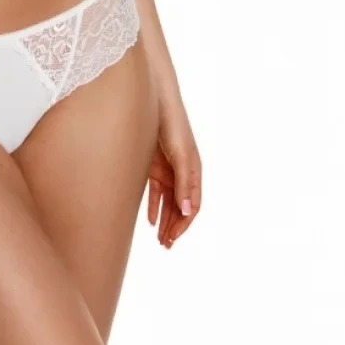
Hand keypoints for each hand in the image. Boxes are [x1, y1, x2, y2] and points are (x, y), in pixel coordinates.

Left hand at [147, 100, 201, 248]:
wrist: (152, 98)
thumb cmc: (170, 124)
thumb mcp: (179, 154)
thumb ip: (183, 183)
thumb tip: (186, 212)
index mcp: (193, 169)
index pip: (192, 204)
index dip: (184, 224)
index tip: (173, 239)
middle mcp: (182, 171)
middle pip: (180, 206)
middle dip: (174, 226)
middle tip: (166, 245)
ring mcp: (168, 168)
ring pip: (168, 202)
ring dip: (165, 220)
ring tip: (159, 239)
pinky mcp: (153, 164)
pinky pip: (156, 192)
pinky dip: (154, 207)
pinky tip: (150, 220)